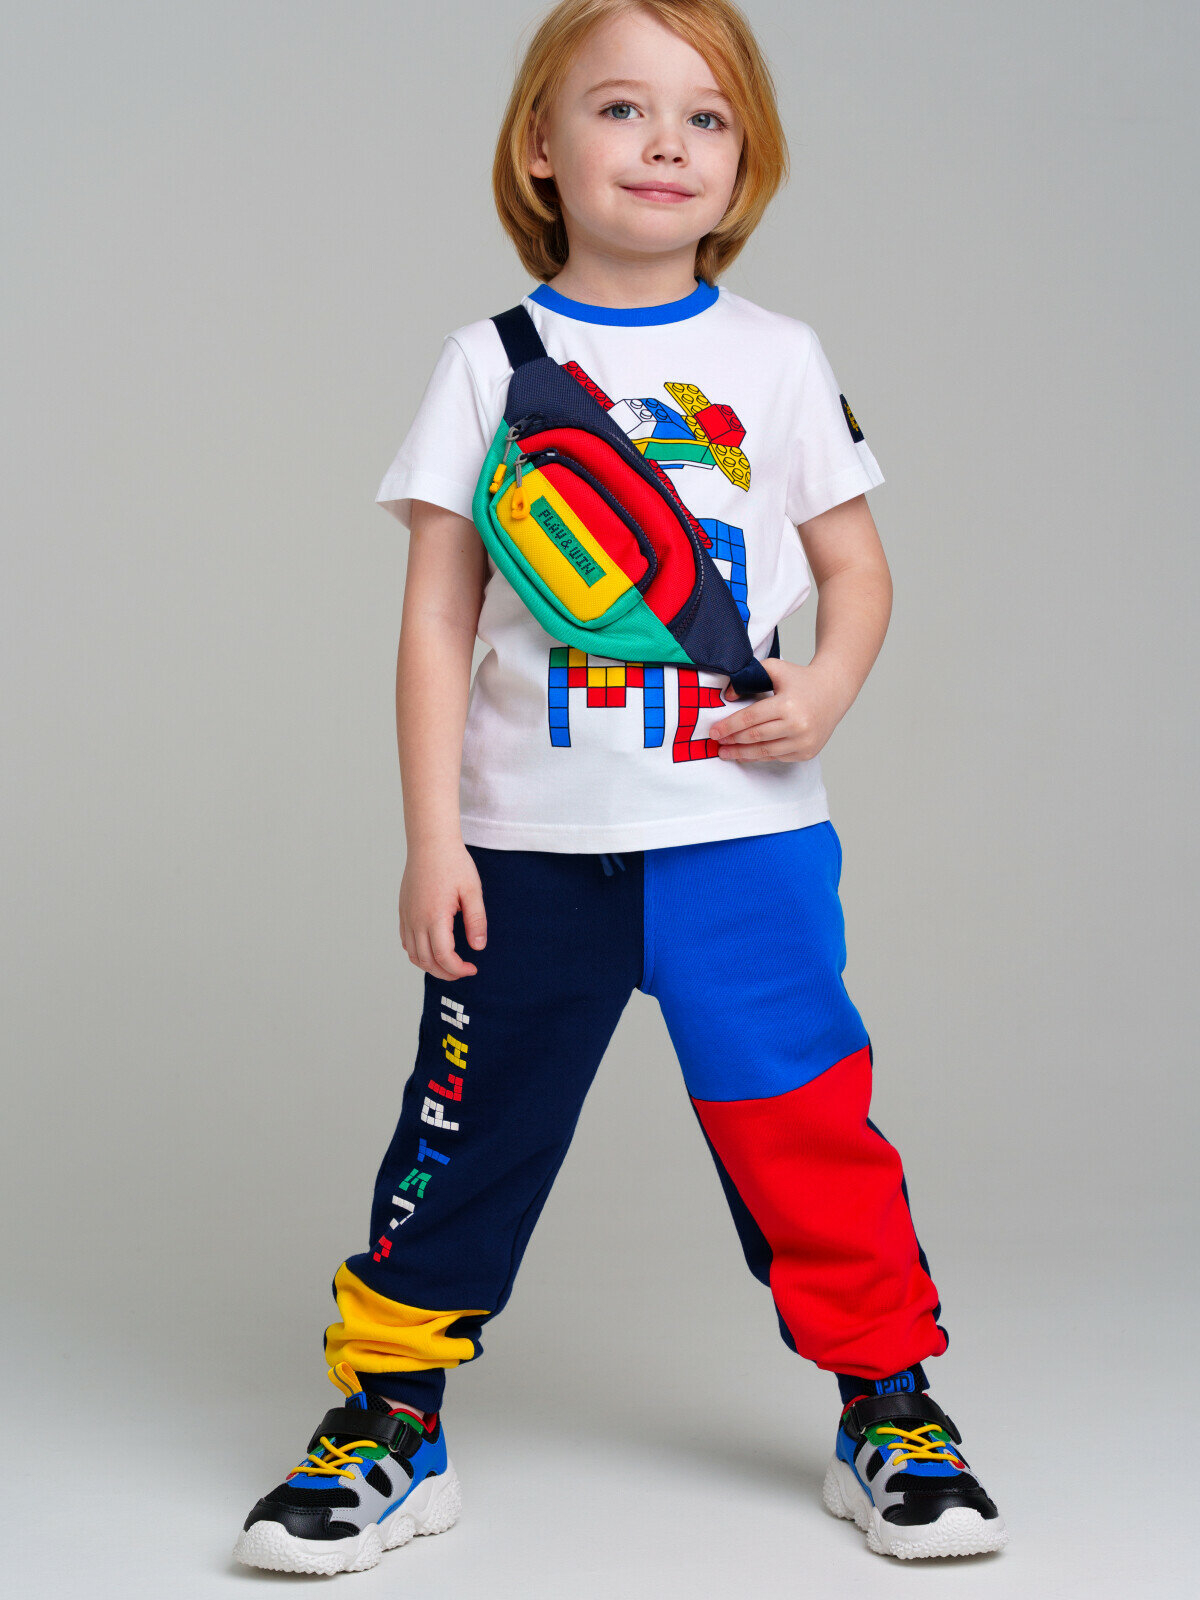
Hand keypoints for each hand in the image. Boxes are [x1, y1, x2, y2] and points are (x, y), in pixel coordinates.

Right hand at [398, 836, 486, 980]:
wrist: (430, 842)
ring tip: (449, 965)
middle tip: (463, 971)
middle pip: (426, 961)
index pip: (443, 957)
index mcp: (434, 916)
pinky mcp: (403, 911)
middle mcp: (416, 920)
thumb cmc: (453, 863)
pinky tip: (433, 949)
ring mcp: (407, 916)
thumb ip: (476, 920)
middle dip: (446, 973)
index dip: (458, 969)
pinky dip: (418, 953)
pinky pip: (406, 941)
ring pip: (413, 954)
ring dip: (430, 966)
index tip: (472, 968)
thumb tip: (478, 947)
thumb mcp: (472, 890)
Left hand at [711, 657, 846, 762]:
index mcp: (787, 704)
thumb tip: (728, 696)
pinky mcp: (807, 752)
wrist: (833, 692)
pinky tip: (746, 754)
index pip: (750, 719)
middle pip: (755, 737)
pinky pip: (777, 757)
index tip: (714, 732)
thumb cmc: (801, 679)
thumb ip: (749, 677)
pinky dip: (759, 756)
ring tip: (726, 753)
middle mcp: (797, 725)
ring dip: (742, 753)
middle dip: (732, 741)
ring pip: (765, 751)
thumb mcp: (775, 669)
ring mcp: (803, 741)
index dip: (729, 726)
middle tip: (716, 743)